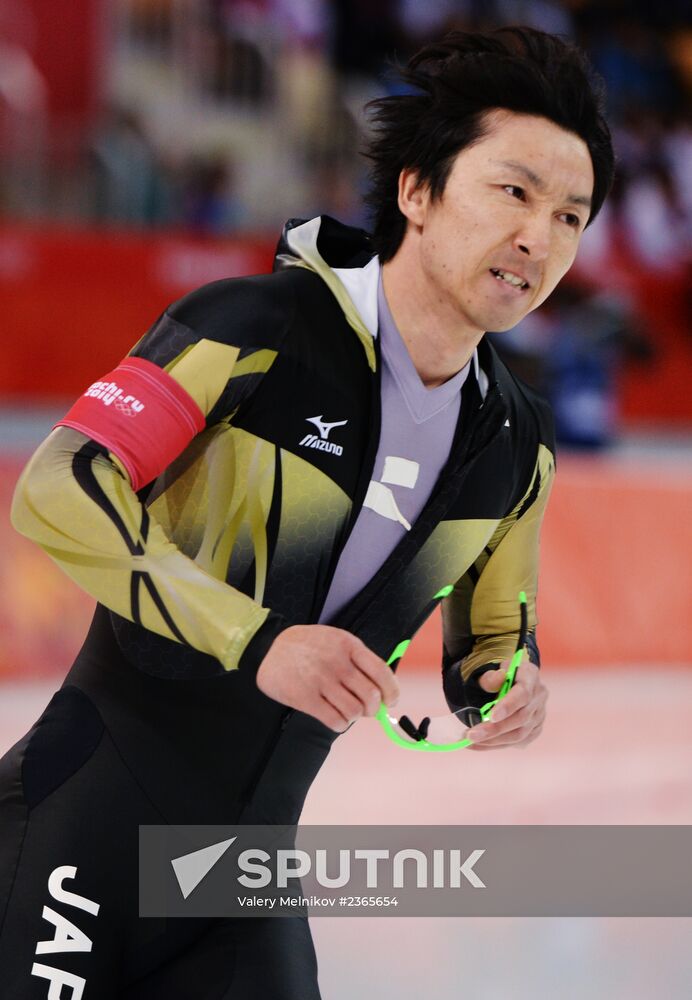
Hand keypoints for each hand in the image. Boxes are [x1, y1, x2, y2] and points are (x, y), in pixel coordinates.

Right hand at [256, 625, 398, 731]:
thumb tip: (382, 692)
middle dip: (373, 709)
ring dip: (355, 716)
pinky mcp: (305, 698)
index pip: (381, 672)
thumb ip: (359, 660)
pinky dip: (341, 724)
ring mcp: (320, 680)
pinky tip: (335, 718)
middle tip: (366, 710)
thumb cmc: (308, 646)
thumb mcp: (336, 640)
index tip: (390, 701)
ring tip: (346, 711)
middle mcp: (337, 662)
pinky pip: (335, 721)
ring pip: (354, 711)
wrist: (268, 647)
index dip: (391, 691)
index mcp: (348, 645)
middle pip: (370, 696)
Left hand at [466, 660, 546, 749]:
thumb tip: (498, 677)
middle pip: (520, 718)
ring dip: (493, 740)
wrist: (506, 683)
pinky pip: (517, 742)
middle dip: (495, 729)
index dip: (508, 706)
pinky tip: (478, 745)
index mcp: (530, 675)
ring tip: (470, 741)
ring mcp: (539, 715)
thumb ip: (491, 677)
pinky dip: (496, 745)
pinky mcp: (534, 730)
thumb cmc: (496, 676)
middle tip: (471, 735)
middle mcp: (539, 696)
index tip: (491, 717)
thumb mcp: (489, 671)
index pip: (523, 694)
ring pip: (519, 734)